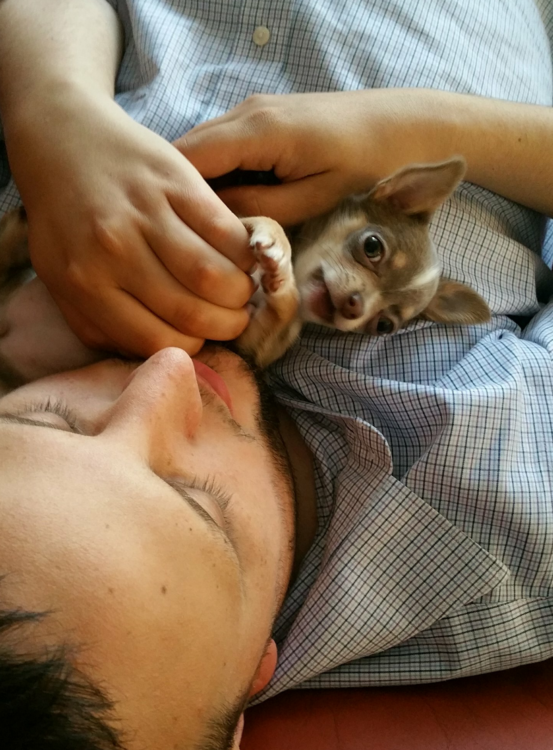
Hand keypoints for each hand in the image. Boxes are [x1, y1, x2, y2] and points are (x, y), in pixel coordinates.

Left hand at [5, 89, 254, 356]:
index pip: (157, 340)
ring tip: (240, 292)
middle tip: (234, 320)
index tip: (202, 338)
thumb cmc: (64, 215)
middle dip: (225, 326)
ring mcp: (146, 212)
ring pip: (213, 276)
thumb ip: (96, 322)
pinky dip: (243, 253)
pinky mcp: (175, 179)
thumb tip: (145, 355)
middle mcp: (114, 250)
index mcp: (85, 283)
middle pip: (191, 313)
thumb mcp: (59, 277)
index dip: (191, 347)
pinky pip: (225, 231)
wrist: (63, 136)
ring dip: (239, 294)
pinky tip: (240, 258)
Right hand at [176, 90, 436, 225]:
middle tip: (183, 239)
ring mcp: (254, 110)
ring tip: (202, 228)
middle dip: (178, 195)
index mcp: (257, 130)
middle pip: (186, 153)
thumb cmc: (368, 166)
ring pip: (203, 150)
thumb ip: (258, 210)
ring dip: (197, 187)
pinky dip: (217, 175)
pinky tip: (228, 205)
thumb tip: (211, 221)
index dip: (171, 198)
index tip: (172, 237)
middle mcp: (246, 112)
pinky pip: (224, 146)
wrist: (407, 126)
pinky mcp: (264, 117)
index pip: (185, 159)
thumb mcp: (313, 200)